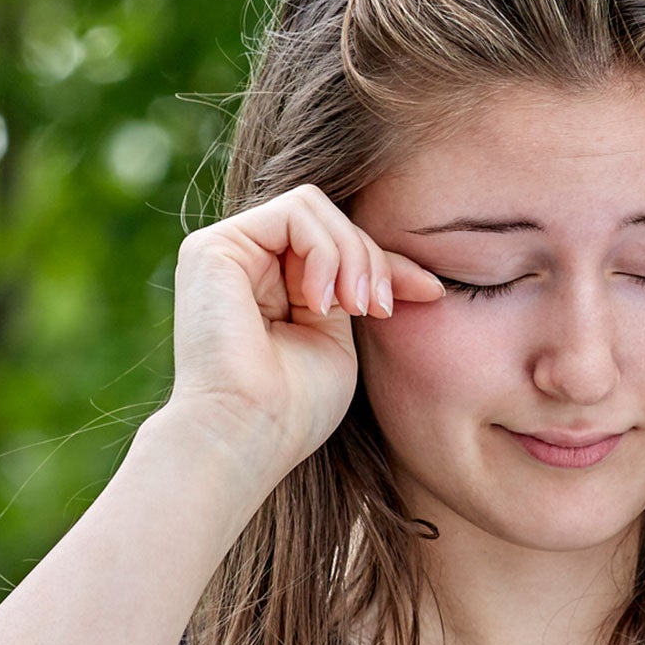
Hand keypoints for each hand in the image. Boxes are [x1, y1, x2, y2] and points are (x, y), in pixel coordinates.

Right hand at [163, 183, 444, 469]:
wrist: (249, 437)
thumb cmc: (293, 410)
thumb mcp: (339, 340)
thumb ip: (352, 292)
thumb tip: (410, 268)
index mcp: (272, 287)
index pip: (339, 248)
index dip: (389, 263)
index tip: (431, 293)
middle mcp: (245, 264)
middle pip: (329, 220)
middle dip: (370, 259)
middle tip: (376, 310)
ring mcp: (227, 252)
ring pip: (314, 208)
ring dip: (351, 255)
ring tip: (352, 309)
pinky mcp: (212, 247)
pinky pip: (295, 212)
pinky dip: (324, 252)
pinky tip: (321, 302)